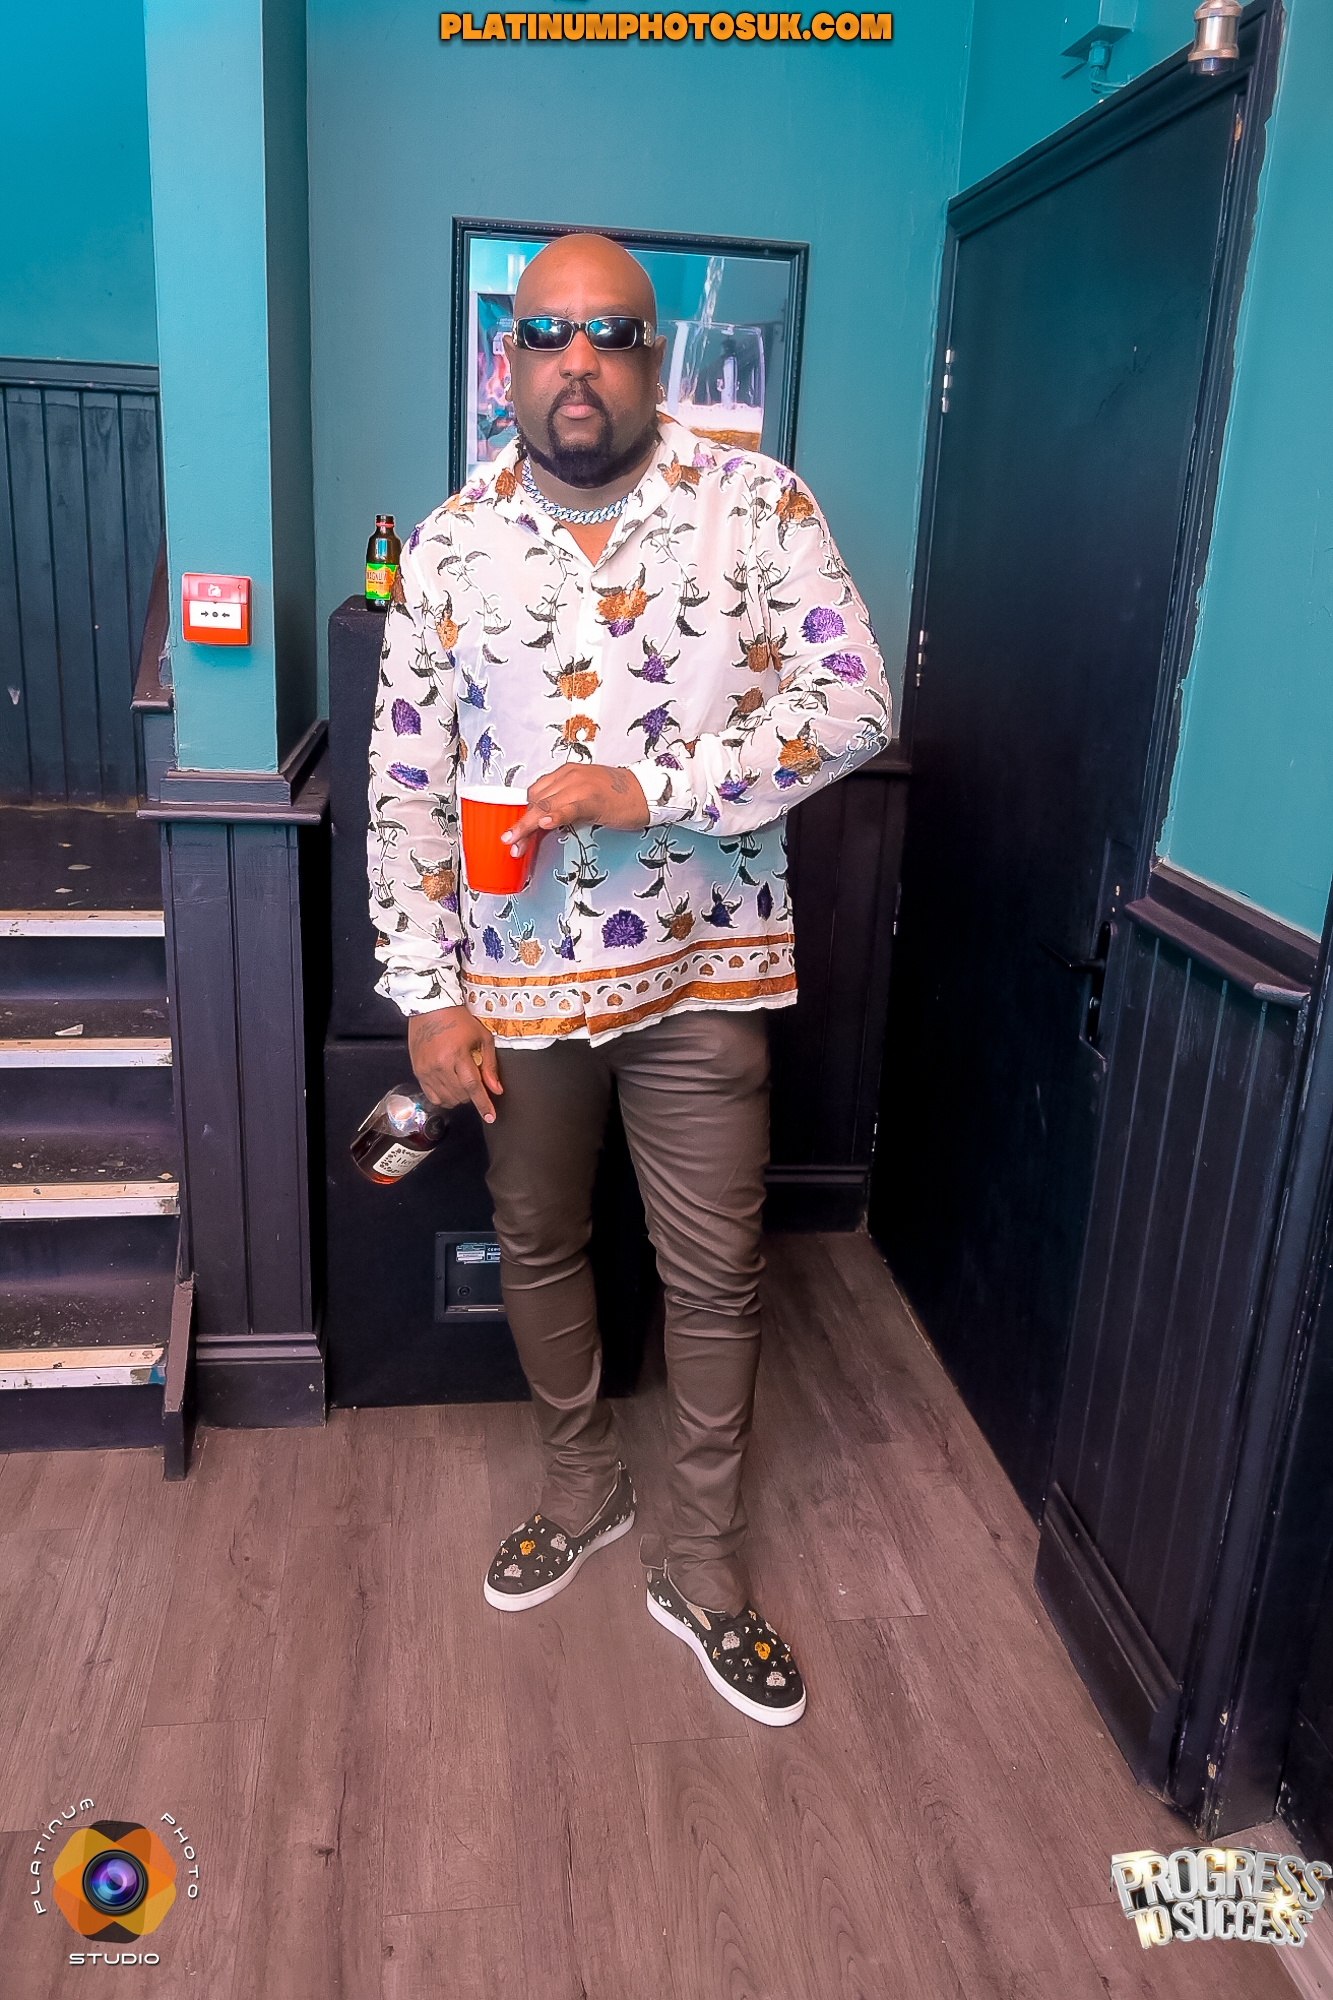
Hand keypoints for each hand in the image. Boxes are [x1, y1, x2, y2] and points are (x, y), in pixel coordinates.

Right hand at [407, 1007, 501, 1123]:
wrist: (429, 1008)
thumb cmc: (458, 1019)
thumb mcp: (482, 1037)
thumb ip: (489, 1065)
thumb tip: (496, 1089)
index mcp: (457, 1055)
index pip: (472, 1087)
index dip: (483, 1104)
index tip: (490, 1116)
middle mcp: (439, 1065)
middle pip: (460, 1095)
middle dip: (472, 1094)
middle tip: (474, 1080)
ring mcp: (426, 1070)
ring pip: (447, 1099)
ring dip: (459, 1097)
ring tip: (461, 1081)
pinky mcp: (418, 1071)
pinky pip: (432, 1096)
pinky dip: (444, 1097)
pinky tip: (449, 1086)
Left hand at [501, 763, 648, 855]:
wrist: (647, 791)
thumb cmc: (618, 796)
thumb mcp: (584, 797)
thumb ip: (563, 806)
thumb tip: (543, 824)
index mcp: (566, 774)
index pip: (535, 794)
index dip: (522, 816)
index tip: (513, 835)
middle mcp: (569, 777)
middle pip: (536, 801)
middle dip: (522, 825)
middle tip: (511, 844)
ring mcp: (580, 786)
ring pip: (546, 805)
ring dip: (528, 826)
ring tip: (517, 844)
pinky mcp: (593, 798)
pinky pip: (568, 808)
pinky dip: (555, 816)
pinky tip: (545, 824)